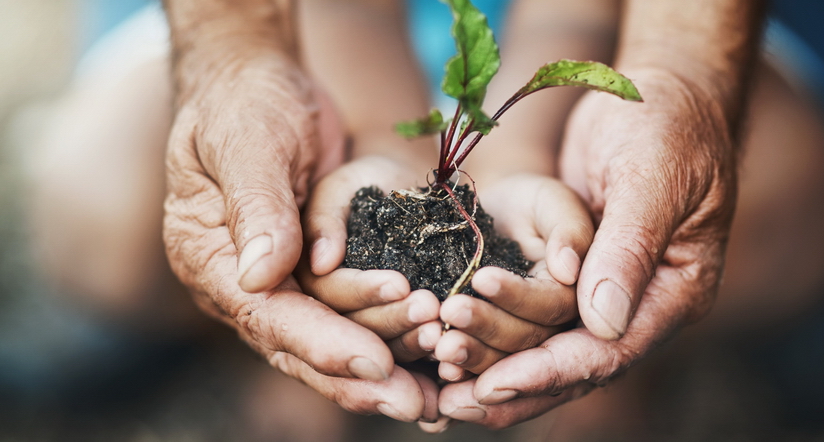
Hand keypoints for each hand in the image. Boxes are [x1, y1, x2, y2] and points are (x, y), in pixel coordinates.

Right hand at [163, 60, 434, 421]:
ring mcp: (278, 283)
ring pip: (331, 341)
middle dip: (359, 378)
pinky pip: (351, 317)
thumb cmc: (246, 103)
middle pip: (300, 347)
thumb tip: (261, 277)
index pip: (268, 315)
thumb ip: (257, 206)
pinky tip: (430, 364)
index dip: (323, 343)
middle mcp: (241, 284)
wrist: (258, 84)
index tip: (376, 364)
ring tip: (437, 390)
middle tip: (418, 404)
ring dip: (384, 365)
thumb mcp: (247, 142)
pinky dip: (389, 340)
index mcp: (210, 259)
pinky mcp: (313, 275)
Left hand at [433, 69, 737, 427]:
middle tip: (452, 404)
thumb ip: (629, 248)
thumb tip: (602, 323)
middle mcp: (642, 303)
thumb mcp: (652, 178)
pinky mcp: (576, 275)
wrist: (659, 92)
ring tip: (442, 390)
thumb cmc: (666, 124)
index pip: (610, 350)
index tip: (496, 385)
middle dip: (515, 385)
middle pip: (576, 366)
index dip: (551, 371)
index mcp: (675, 291)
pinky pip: (535, 317)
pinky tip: (453, 351)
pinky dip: (497, 335)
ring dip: (497, 368)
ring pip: (550, 349)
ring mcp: (609, 291)